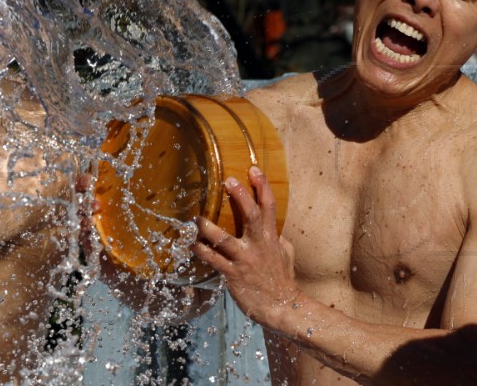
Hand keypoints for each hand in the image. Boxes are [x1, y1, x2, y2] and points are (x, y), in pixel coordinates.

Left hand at [192, 166, 299, 330]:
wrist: (281, 307)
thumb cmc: (283, 280)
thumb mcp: (286, 254)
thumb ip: (278, 238)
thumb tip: (275, 227)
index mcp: (271, 238)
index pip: (269, 207)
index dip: (262, 187)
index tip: (254, 169)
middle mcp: (258, 246)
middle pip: (252, 215)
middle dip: (241, 196)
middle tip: (228, 180)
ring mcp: (245, 260)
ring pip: (225, 239)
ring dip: (208, 227)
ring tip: (196, 217)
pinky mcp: (233, 275)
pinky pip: (213, 261)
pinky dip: (201, 252)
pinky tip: (191, 245)